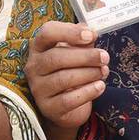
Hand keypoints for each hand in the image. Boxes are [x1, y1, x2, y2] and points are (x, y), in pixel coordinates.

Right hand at [26, 21, 108, 139]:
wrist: (67, 106)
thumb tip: (90, 31)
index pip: (47, 33)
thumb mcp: (75, 53)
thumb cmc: (71, 72)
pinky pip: (68, 100)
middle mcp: (34, 67)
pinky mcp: (48, 107)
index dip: (69, 32)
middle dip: (85, 57)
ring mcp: (38, 88)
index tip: (91, 36)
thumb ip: (82, 41)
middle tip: (104, 57)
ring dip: (88, 74)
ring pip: (63, 79)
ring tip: (104, 72)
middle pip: (56, 57)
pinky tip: (100, 86)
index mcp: (39, 48)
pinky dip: (88, 92)